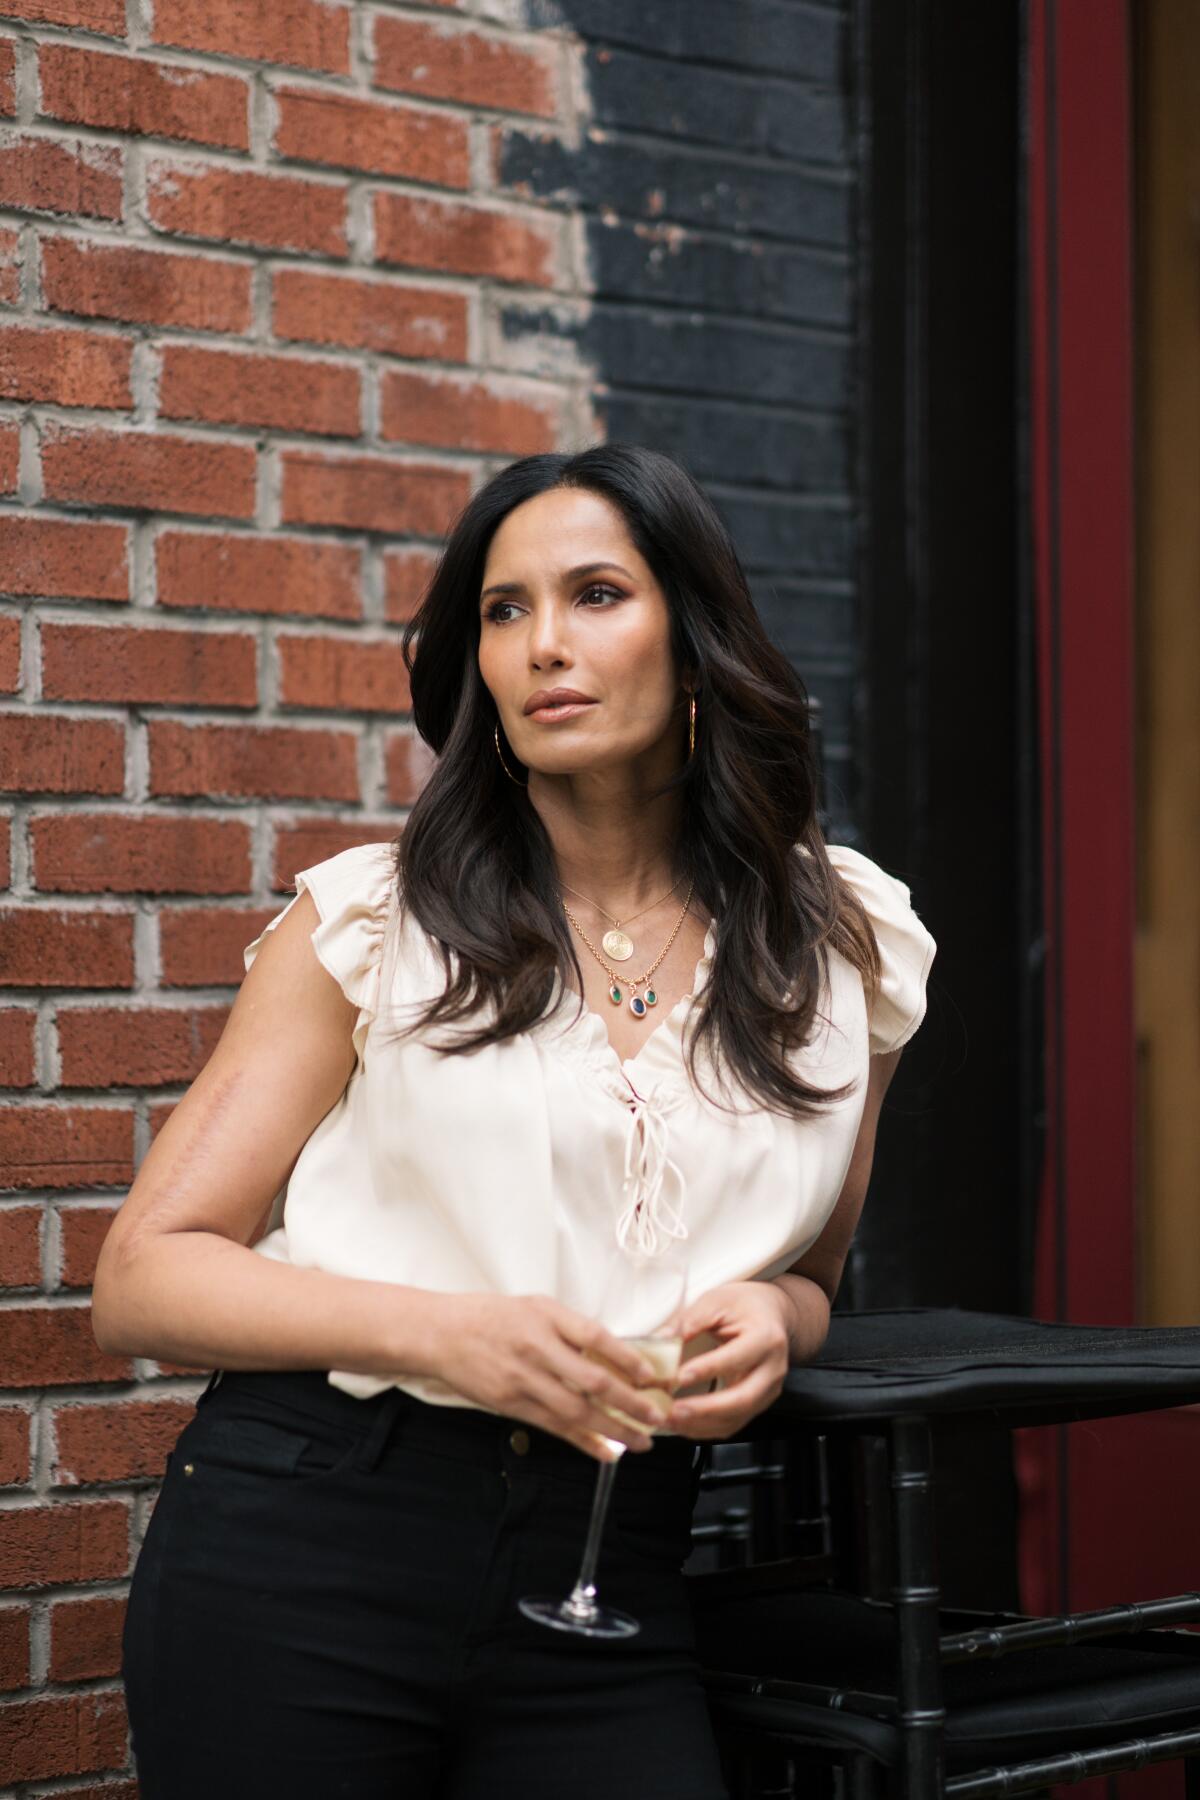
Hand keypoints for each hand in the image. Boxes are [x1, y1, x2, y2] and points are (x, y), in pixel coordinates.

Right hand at [431, 1292, 668, 1461]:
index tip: (650, 1375)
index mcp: (546, 1317)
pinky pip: (554, 1427)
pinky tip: (606, 1452)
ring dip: (613, 1429)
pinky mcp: (511, 1405)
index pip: (595, 1337)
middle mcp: (536, 1349)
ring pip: (576, 1411)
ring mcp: (523, 1380)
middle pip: (592, 1381)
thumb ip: (571, 1328)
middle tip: (657, 1416)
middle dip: (630, 1403)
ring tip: (641, 1441)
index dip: (627, 1358)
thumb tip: (613, 1353)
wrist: (441, 1334)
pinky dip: (583, 1441)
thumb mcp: (535, 1306)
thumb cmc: (491, 1316)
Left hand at [664, 1281, 791, 1440]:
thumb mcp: (717, 1301)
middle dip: (705, 1409)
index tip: (679, 1376)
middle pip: (743, 1398)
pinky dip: (706, 1428)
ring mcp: (768, 1391)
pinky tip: (682, 1424)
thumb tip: (662, 1341)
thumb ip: (690, 1321)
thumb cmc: (743, 1305)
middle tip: (674, 1410)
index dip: (707, 1369)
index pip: (736, 1358)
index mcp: (766, 1338)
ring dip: (701, 1424)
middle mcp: (773, 1369)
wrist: (770, 1314)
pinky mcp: (758, 1404)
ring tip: (670, 1420)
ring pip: (737, 1418)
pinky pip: (732, 1424)